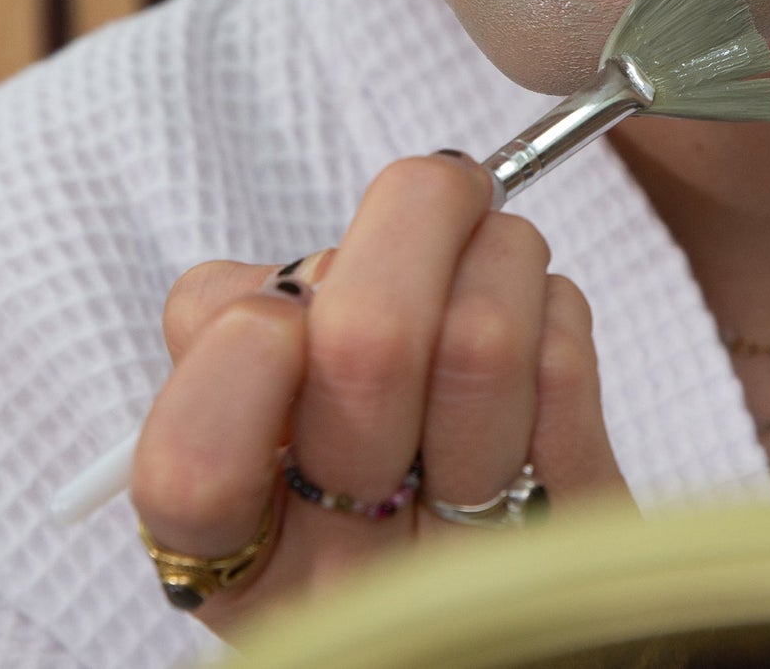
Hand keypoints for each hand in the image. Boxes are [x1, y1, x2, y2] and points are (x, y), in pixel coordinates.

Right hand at [130, 152, 631, 635]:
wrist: (500, 584)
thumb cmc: (355, 465)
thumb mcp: (257, 413)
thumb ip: (241, 329)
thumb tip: (320, 263)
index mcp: (239, 551)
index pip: (193, 465)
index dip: (240, 350)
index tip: (281, 305)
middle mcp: (347, 578)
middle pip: (367, 347)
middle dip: (415, 219)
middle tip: (445, 185)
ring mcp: (472, 564)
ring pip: (484, 334)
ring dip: (500, 250)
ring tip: (495, 257)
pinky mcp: (576, 528)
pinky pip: (565, 359)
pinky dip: (554, 306)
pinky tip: (536, 329)